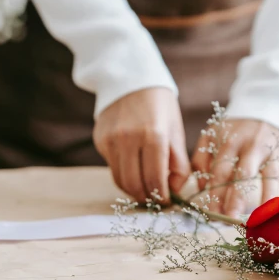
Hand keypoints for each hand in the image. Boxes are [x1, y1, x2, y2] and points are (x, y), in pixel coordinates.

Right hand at [93, 88, 189, 203]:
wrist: (130, 78)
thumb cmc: (159, 106)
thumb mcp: (176, 130)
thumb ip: (178, 162)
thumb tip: (175, 189)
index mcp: (153, 135)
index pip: (155, 179)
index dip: (162, 196)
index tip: (167, 201)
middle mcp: (129, 138)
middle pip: (134, 185)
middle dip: (146, 198)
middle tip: (155, 200)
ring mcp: (111, 140)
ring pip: (120, 180)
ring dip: (133, 190)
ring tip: (145, 190)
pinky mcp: (100, 140)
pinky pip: (112, 167)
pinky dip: (124, 174)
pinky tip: (134, 168)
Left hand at [191, 119, 278, 217]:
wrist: (267, 108)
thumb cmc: (235, 131)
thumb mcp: (212, 136)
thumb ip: (201, 159)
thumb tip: (201, 188)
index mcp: (231, 141)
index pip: (220, 172)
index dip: (216, 195)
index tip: (212, 215)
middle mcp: (253, 144)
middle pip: (244, 175)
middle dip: (237, 199)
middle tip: (231, 219)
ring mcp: (275, 150)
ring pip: (272, 178)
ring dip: (265, 201)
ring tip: (261, 220)